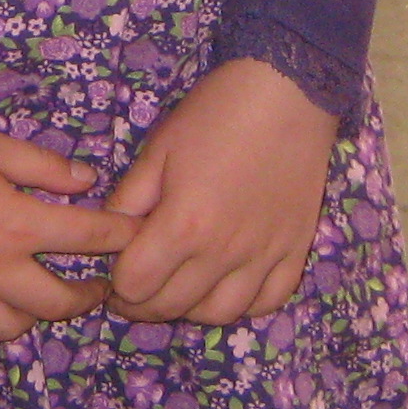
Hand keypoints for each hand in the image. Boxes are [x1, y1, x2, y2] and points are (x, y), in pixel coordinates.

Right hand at [0, 110, 138, 352]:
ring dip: (33, 315)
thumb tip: (88, 181)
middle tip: (98, 285)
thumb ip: (43, 166)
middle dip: (89, 295)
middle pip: (58, 303)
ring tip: (39, 297)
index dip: (121, 237)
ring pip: (11, 329)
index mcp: (15, 225)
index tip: (136, 237)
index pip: (89, 238)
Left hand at [105, 57, 337, 326]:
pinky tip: (227, 288)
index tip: (115, 273)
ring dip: (190, 310)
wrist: (285, 94)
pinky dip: (243, 306)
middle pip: (172, 306)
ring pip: (220, 314)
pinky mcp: (295, 251)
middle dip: (144, 304)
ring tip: (179, 289)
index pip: (136, 285)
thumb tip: (112, 234)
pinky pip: (268, 302)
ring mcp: (264, 257)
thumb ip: (129, 198)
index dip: (117, 285)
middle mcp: (223, 252)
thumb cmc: (215, 113)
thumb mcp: (158, 149)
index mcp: (183, 225)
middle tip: (137, 289)